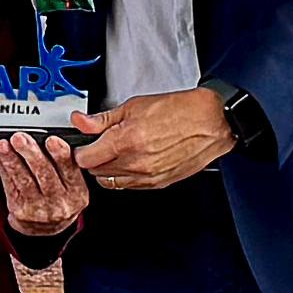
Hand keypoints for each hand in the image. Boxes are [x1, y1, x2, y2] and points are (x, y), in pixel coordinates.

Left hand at [0, 129, 87, 238]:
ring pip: (24, 181)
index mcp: (77, 193)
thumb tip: (42, 134)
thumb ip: (62, 163)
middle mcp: (61, 203)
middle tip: (20, 138)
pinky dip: (2, 167)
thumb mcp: (70, 185)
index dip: (61, 155)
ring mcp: (40, 210)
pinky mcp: (21, 212)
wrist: (45, 230)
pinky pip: (10, 186)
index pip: (71, 171)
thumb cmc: (57, 199)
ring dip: (11, 160)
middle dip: (31, 154)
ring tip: (2, 146)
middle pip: (45, 174)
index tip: (52, 140)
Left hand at [71, 86, 238, 191]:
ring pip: (111, 182)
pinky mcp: (158, 184)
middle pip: (95, 172)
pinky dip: (125, 176)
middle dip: (93, 159)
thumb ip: (102, 119)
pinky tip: (132, 160)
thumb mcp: (134, 106)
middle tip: (100, 144)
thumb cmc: (179, 111)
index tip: (83, 143)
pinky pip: (130, 186)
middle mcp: (135, 163)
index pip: (84, 159)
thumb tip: (80, 121)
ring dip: (108, 169)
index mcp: (126, 141)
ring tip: (117, 151)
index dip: (80, 150)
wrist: (211, 122)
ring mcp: (147, 177)